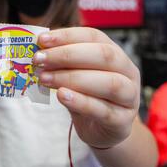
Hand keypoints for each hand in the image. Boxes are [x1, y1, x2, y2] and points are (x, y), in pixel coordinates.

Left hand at [34, 28, 140, 148]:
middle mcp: (127, 72)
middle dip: (67, 55)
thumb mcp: (73, 75)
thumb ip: (60, 63)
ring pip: (108, 83)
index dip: (67, 36)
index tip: (41, 39)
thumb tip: (36, 50)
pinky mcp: (122, 122)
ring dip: (72, 78)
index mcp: (115, 53)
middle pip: (103, 55)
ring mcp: (129, 98)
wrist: (100, 130)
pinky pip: (103, 110)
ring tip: (44, 78)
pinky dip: (80, 101)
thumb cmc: (85, 96)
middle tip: (39, 60)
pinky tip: (61, 95)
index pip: (94, 36)